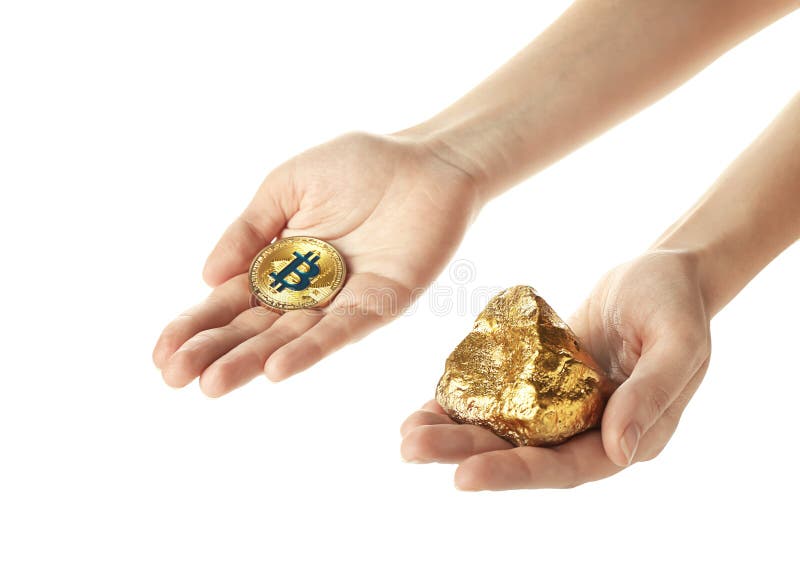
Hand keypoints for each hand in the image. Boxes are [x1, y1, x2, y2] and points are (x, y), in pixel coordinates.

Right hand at [153, 132, 479, 395]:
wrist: (425, 160)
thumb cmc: (358, 165)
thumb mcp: (286, 186)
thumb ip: (249, 229)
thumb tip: (205, 276)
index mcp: (280, 261)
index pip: (230, 300)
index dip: (196, 325)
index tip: (161, 353)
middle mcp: (307, 289)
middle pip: (254, 327)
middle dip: (213, 351)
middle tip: (174, 377)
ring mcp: (342, 300)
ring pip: (289, 337)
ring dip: (251, 361)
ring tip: (212, 383)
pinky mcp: (379, 303)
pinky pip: (341, 330)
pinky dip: (309, 350)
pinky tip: (276, 369)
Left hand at [400, 250, 711, 489]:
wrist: (661, 275)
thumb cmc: (676, 303)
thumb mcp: (679, 343)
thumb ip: (652, 394)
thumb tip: (618, 452)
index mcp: (628, 438)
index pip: (565, 468)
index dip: (513, 473)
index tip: (462, 475)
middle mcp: (589, 432)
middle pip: (521, 453)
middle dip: (464, 454)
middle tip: (411, 448)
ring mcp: (562, 408)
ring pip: (504, 431)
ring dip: (454, 434)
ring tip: (406, 434)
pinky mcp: (542, 382)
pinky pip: (501, 398)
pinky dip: (465, 403)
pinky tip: (427, 405)